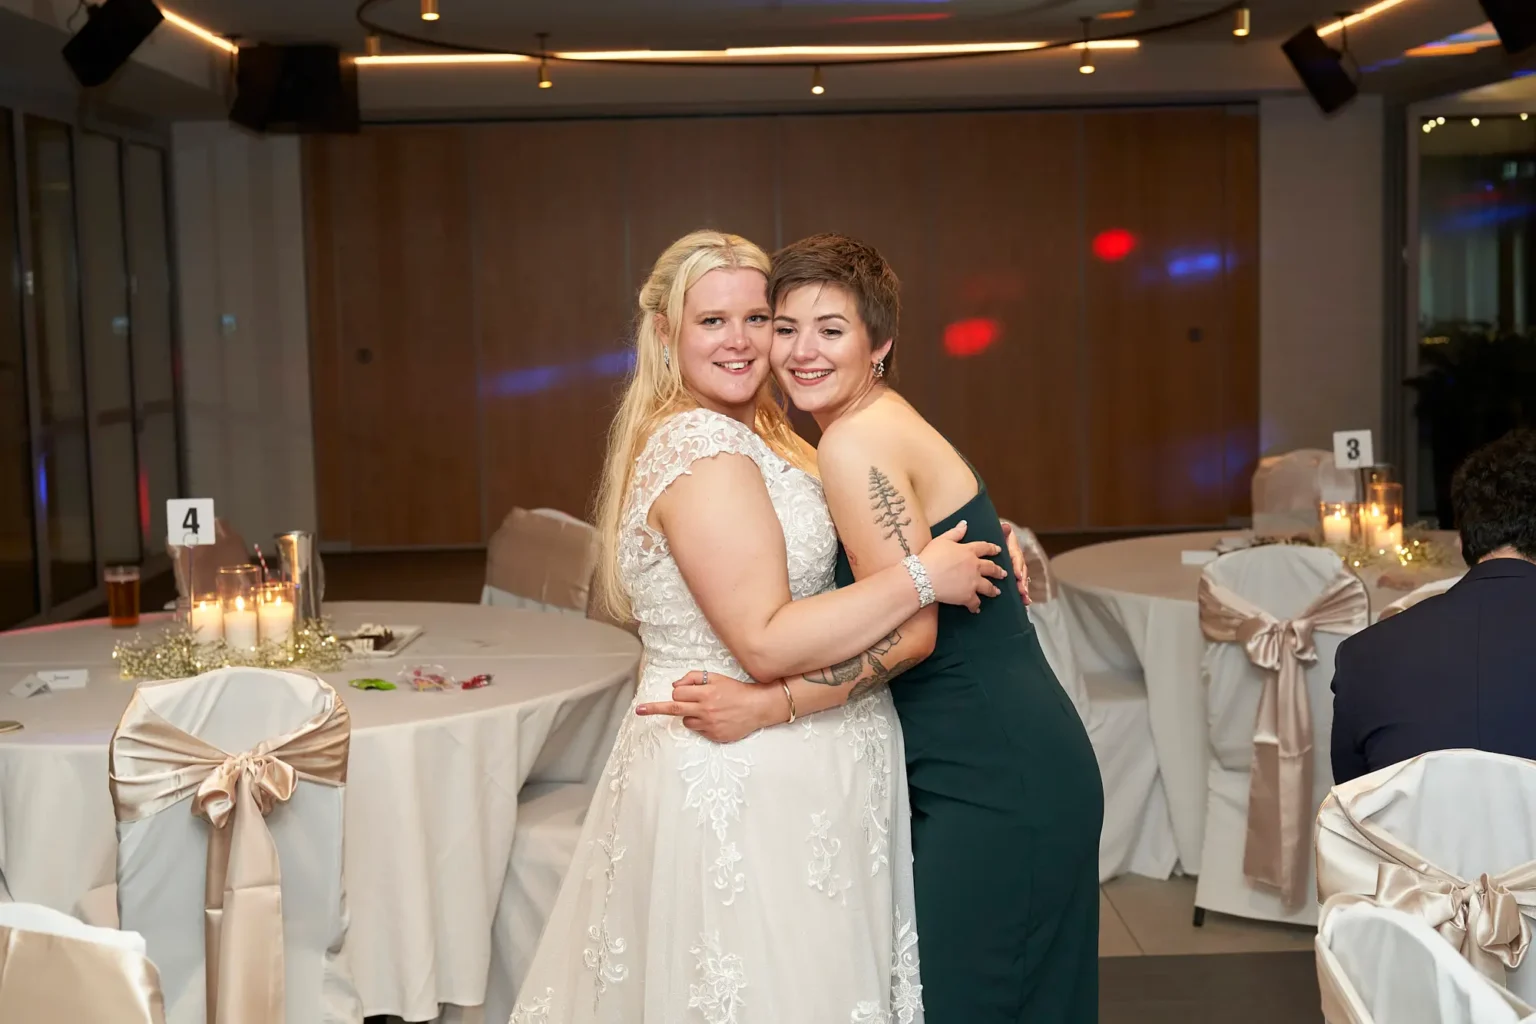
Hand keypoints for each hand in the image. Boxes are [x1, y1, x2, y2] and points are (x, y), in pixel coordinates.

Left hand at [634, 670, 783, 742]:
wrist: (758, 707)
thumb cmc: (736, 690)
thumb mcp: (716, 677)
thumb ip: (694, 677)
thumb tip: (674, 685)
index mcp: (705, 693)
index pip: (677, 693)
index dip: (677, 691)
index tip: (671, 693)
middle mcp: (705, 709)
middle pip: (673, 708)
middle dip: (654, 708)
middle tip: (639, 710)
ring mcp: (709, 725)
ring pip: (686, 721)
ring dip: (690, 715)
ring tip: (707, 711)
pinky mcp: (714, 736)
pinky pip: (698, 731)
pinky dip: (702, 725)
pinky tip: (716, 719)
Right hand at [918, 521, 1005, 612]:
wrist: (923, 577)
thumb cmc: (930, 557)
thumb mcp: (941, 540)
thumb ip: (955, 532)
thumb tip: (965, 524)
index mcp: (968, 551)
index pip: (985, 548)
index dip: (992, 548)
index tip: (998, 550)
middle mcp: (975, 566)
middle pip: (991, 568)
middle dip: (998, 571)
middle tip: (1004, 574)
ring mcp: (973, 582)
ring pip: (988, 587)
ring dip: (993, 590)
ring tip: (997, 592)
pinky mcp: (967, 596)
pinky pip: (975, 602)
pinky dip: (976, 606)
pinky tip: (977, 609)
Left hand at [1001, 521, 1031, 604]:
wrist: (993, 540)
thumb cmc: (995, 537)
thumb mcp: (998, 533)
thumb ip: (1003, 531)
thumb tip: (1006, 526)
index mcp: (1012, 549)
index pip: (1016, 557)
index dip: (1017, 566)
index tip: (1017, 575)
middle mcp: (1016, 559)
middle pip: (1021, 571)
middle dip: (1022, 582)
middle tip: (1022, 591)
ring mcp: (1015, 568)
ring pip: (1021, 579)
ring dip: (1024, 589)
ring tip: (1025, 599)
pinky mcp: (1013, 576)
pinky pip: (1018, 585)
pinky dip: (1022, 593)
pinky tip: (1025, 602)